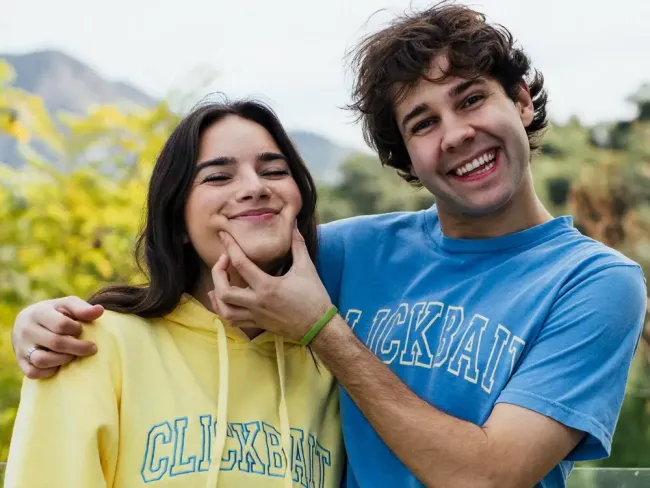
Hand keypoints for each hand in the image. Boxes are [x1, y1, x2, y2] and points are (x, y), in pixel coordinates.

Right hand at [12, 297, 102, 377]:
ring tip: (73, 356)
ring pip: (42, 360)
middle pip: (55, 343)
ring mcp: (21, 347)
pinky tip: (60, 365)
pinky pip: (33, 373)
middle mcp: (26, 330)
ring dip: (64, 360)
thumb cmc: (55, 313)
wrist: (28, 322)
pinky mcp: (20, 362)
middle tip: (92, 348)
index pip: (60, 324)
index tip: (82, 330)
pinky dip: (49, 371)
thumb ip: (82, 308)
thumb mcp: (67, 305)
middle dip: (78, 347)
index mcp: (37, 312)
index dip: (76, 329)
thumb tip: (99, 311)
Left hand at [211, 228, 332, 341]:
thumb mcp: (306, 268)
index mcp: (267, 287)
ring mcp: (256, 316)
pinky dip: (223, 310)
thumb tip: (293, 225)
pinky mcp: (258, 324)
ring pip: (225, 311)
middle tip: (223, 261)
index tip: (223, 236)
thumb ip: (298, 245)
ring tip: (219, 281)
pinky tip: (223, 300)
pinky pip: (233, 321)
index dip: (230, 247)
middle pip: (224, 292)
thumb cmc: (314, 297)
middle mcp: (257, 303)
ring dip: (217, 295)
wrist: (319, 327)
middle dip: (217, 274)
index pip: (241, 264)